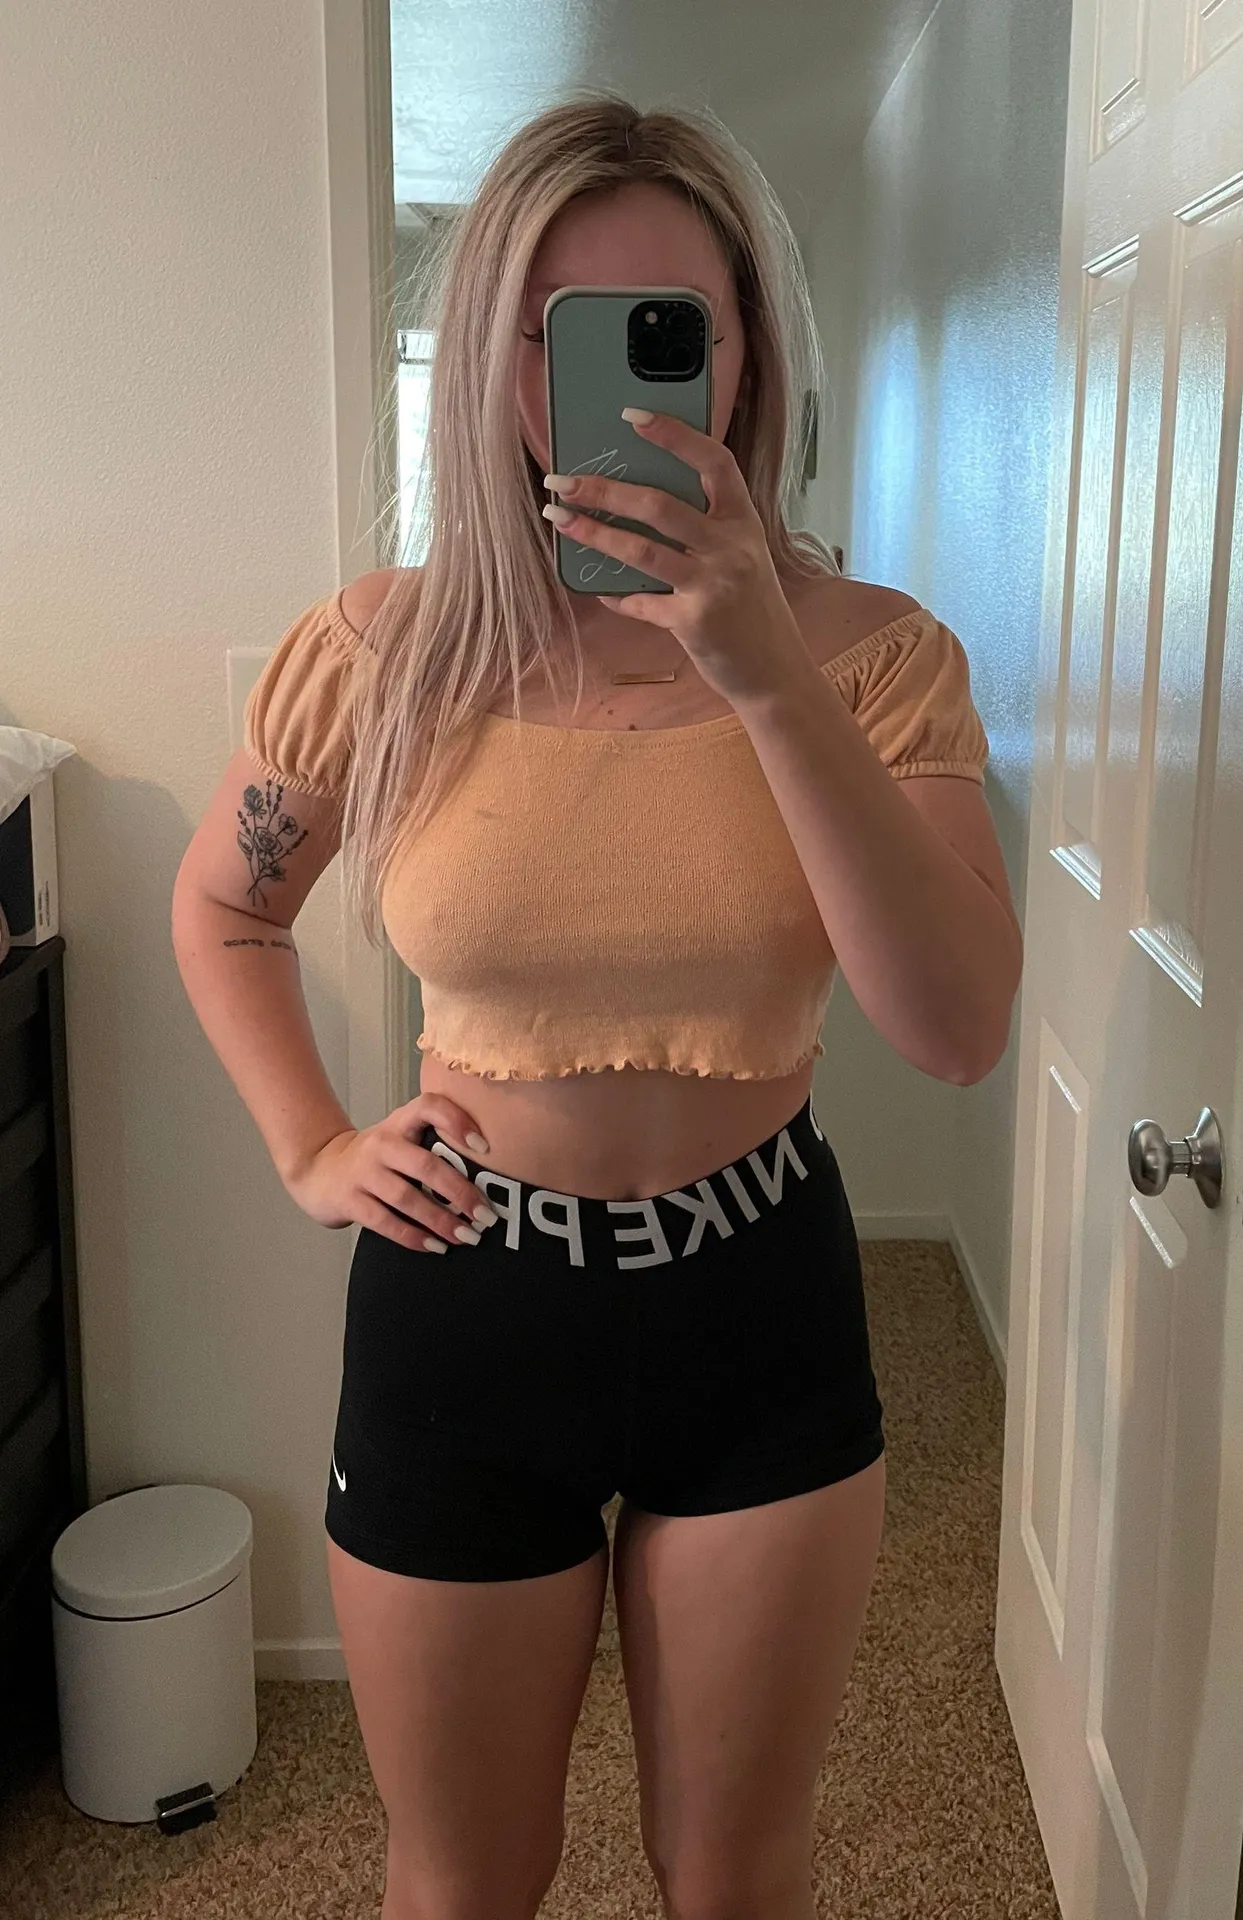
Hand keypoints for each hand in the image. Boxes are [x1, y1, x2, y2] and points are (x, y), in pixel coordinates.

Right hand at [284, 1092, 498, 1252]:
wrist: (318, 1170)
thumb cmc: (376, 1158)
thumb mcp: (401, 1138)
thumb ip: (435, 1143)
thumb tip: (491, 1172)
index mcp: (399, 1122)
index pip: (429, 1106)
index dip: (457, 1120)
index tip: (484, 1145)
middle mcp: (381, 1143)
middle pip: (426, 1164)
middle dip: (461, 1192)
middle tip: (487, 1215)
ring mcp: (363, 1172)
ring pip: (407, 1198)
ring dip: (441, 1221)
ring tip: (467, 1237)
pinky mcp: (350, 1200)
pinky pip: (386, 1222)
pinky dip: (413, 1237)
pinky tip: (436, 1246)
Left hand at [542, 406, 811, 704]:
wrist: (775, 672)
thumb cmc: (752, 610)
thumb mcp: (742, 557)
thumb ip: (706, 530)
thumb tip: (640, 504)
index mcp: (743, 521)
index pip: (714, 462)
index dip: (675, 435)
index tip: (633, 416)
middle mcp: (731, 547)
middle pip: (661, 505)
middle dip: (605, 489)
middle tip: (563, 480)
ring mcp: (713, 585)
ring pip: (642, 549)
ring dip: (594, 533)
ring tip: (559, 518)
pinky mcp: (693, 622)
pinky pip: (641, 603)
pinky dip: (616, 596)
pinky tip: (599, 591)